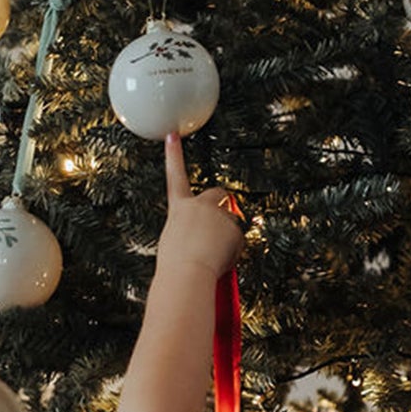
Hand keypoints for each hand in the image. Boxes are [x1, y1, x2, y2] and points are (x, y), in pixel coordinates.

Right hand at [158, 133, 244, 278]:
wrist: (187, 275)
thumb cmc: (176, 266)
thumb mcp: (174, 242)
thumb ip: (187, 231)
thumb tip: (199, 237)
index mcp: (179, 209)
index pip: (175, 176)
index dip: (174, 155)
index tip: (172, 136)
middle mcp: (198, 205)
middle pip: (217, 194)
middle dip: (222, 205)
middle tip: (217, 226)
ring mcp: (218, 214)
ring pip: (230, 221)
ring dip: (226, 234)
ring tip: (212, 253)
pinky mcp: (234, 227)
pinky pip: (238, 238)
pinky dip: (234, 248)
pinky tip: (222, 258)